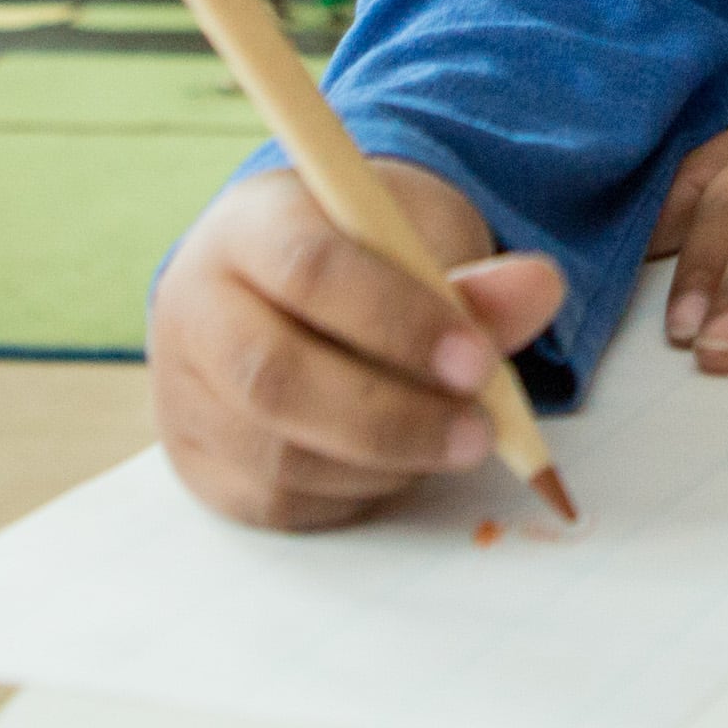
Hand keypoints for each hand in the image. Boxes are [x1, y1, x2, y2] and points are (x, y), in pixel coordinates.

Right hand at [151, 157, 569, 530]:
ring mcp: (187, 395)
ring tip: (457, 442)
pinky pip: (283, 500)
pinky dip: (358, 491)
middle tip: (480, 431)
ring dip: (388, 460)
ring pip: (281, 453)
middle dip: (393, 416)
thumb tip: (540, 290)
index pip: (308, 271)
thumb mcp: (420, 237)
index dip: (396, 320)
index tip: (477, 359)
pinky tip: (404, 463)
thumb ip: (473, 274)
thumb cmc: (365, 252)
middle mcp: (196, 309)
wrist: (290, 283)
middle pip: (276, 378)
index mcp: (248, 227)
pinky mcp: (202, 466)